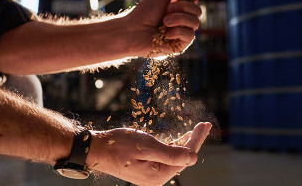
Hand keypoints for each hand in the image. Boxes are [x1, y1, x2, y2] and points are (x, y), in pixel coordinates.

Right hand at [86, 122, 211, 185]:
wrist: (97, 150)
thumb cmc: (119, 145)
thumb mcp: (146, 147)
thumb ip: (171, 154)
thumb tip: (193, 158)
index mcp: (159, 174)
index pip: (185, 156)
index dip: (196, 140)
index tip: (204, 125)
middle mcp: (157, 177)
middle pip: (182, 157)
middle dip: (194, 140)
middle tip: (204, 125)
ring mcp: (152, 174)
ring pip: (174, 157)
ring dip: (184, 142)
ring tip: (196, 130)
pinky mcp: (147, 168)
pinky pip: (165, 157)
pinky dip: (173, 146)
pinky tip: (179, 139)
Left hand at [125, 0, 201, 56]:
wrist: (132, 30)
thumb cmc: (144, 13)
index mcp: (178, 8)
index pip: (194, 0)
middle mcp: (182, 21)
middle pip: (197, 11)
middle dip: (182, 7)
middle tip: (166, 10)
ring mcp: (181, 34)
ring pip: (195, 23)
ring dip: (179, 18)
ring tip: (164, 21)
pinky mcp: (180, 46)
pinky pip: (190, 36)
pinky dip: (177, 31)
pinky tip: (165, 34)